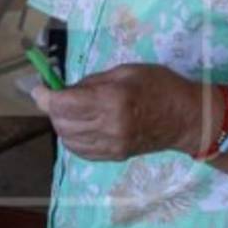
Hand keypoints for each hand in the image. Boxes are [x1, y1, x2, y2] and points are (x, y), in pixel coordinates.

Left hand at [31, 64, 203, 161]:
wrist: (187, 118)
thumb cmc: (159, 86)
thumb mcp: (125, 71)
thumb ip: (92, 82)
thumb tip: (65, 89)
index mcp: (112, 100)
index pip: (64, 104)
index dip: (45, 96)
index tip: (39, 89)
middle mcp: (109, 127)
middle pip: (62, 122)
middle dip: (53, 109)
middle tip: (57, 96)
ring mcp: (111, 145)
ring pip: (68, 139)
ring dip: (61, 124)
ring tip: (69, 111)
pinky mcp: (114, 156)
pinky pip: (81, 151)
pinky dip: (72, 139)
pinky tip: (79, 126)